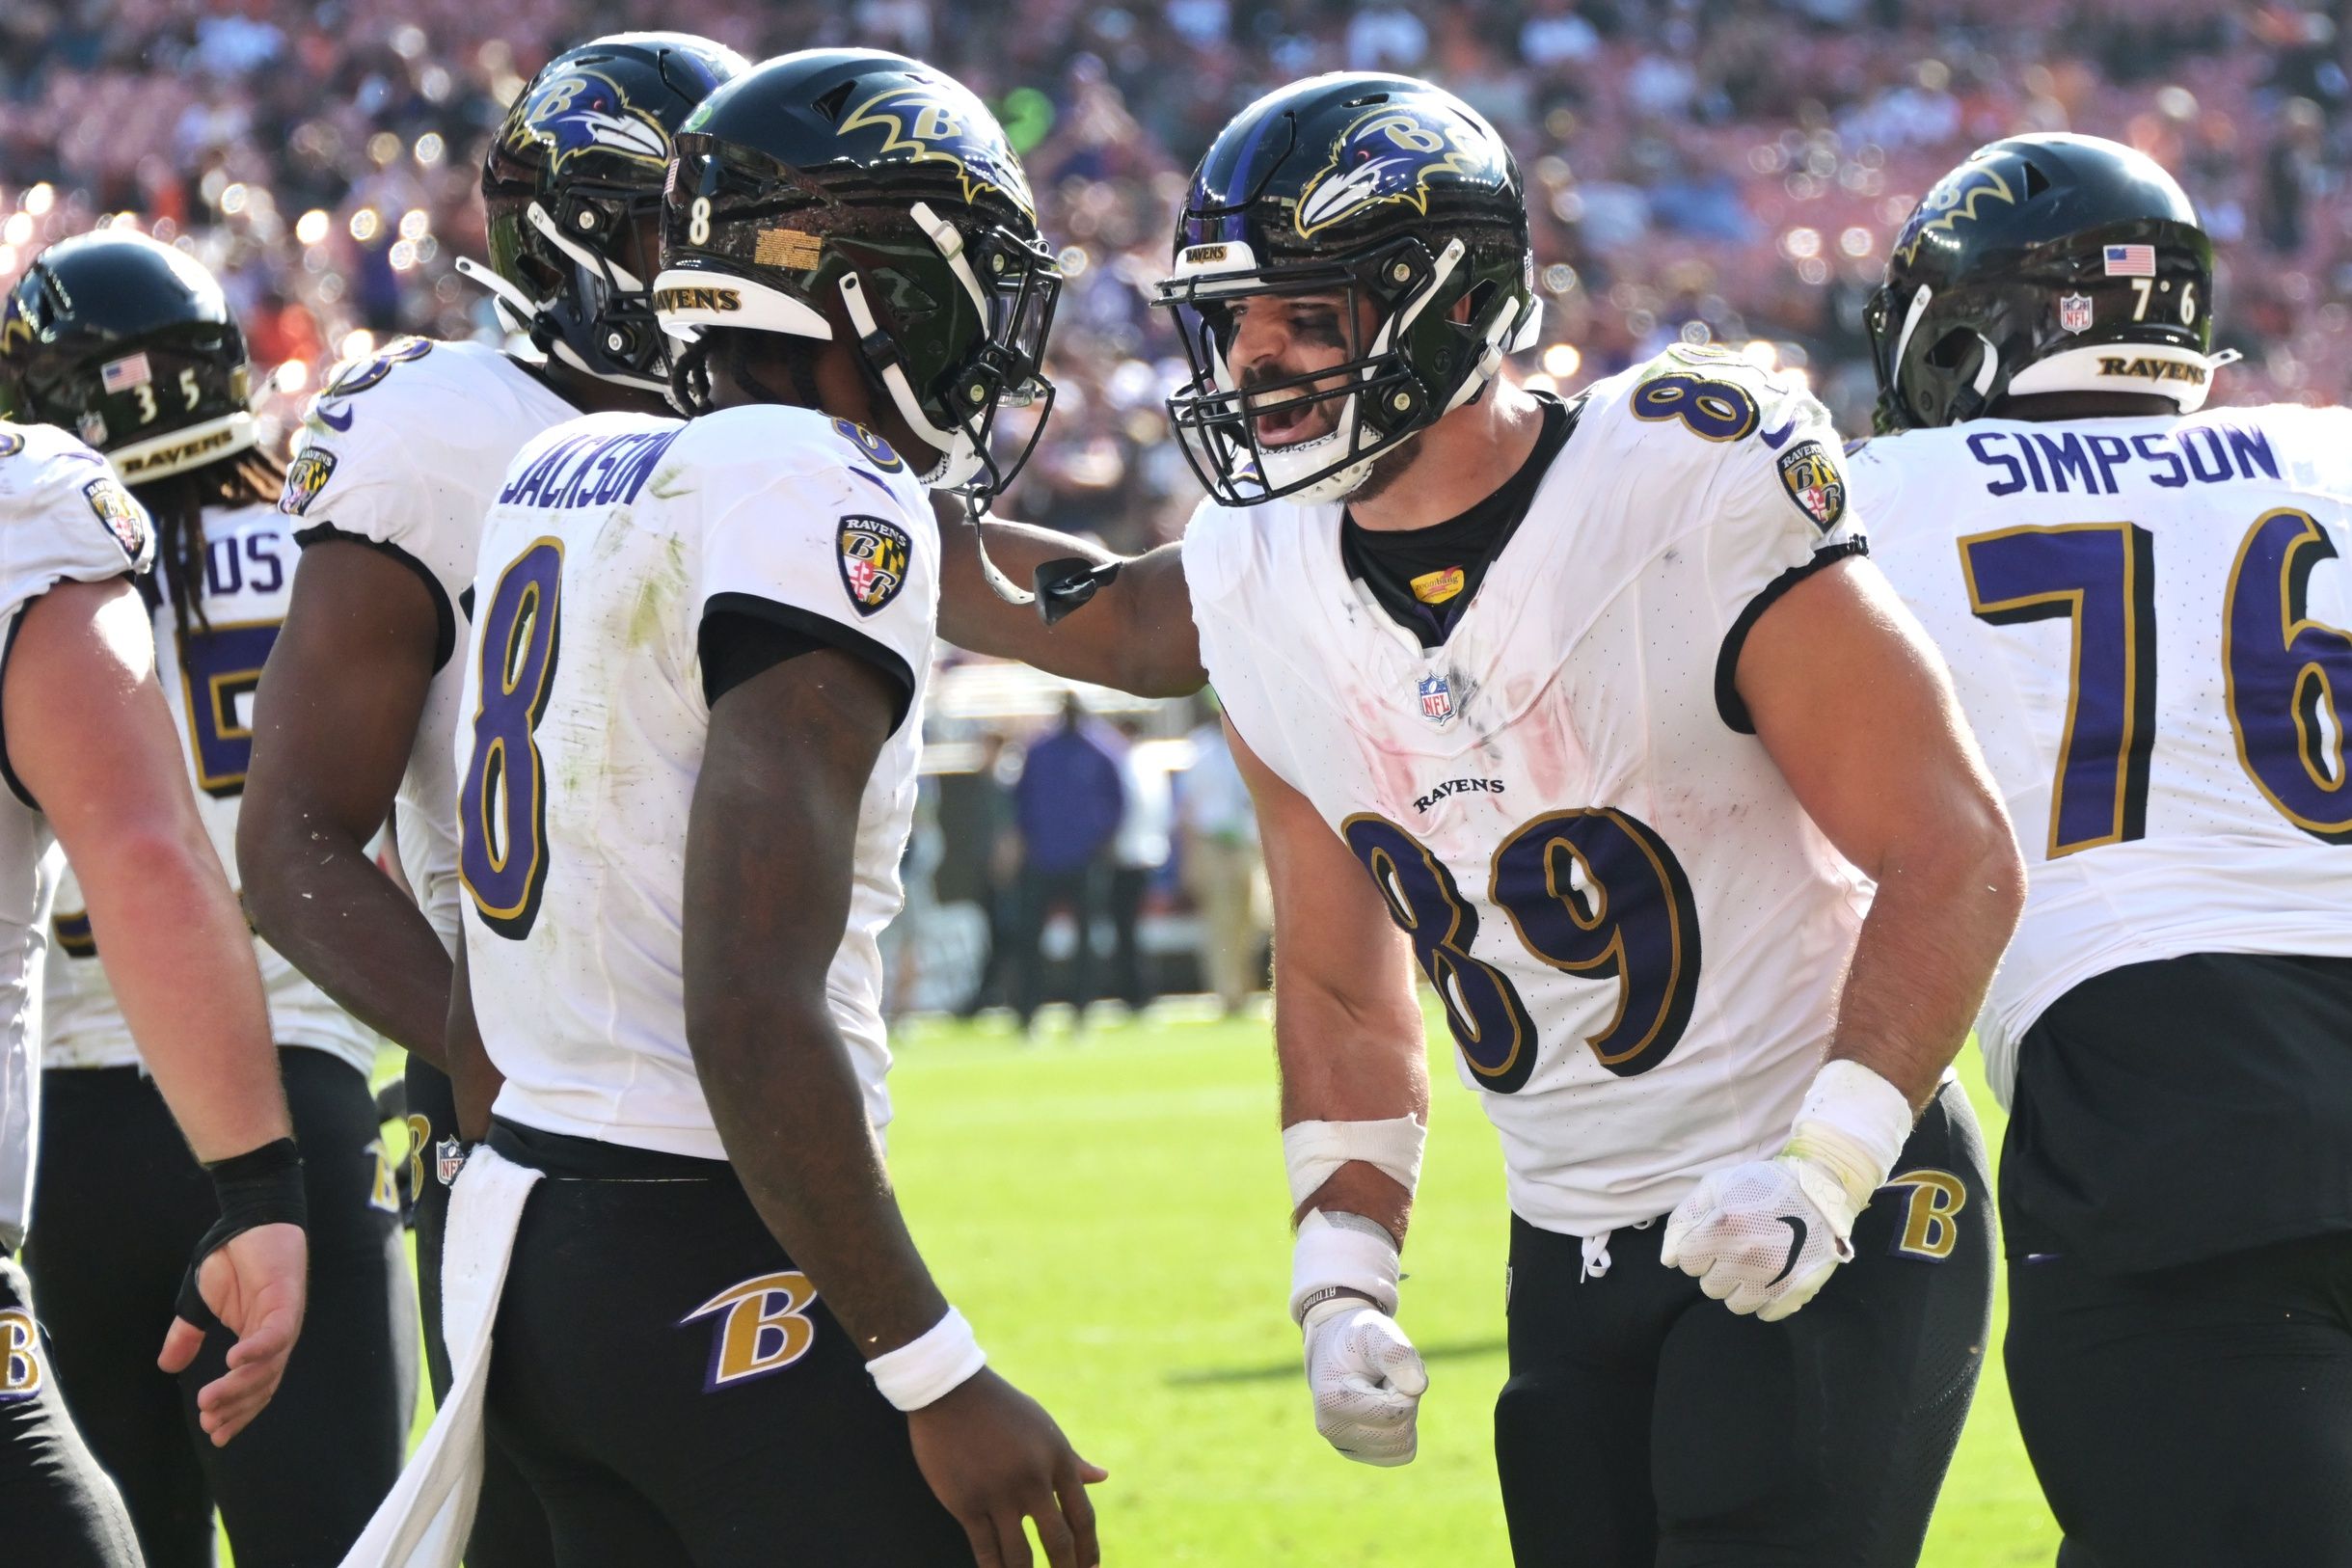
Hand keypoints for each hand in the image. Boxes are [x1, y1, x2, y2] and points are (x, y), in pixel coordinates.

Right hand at [157, 1221, 306, 1444]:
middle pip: (263, 1384)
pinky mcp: (286, 1299)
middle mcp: (275, 1337)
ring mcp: (283, 1319)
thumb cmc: (231, 1259)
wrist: (249, 1219)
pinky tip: (233, 1361)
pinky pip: (277, 1333)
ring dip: (239, 1386)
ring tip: (209, 1401)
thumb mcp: (200, 1304)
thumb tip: (167, 1366)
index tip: (213, 1435)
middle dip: (237, 1408)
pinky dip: (257, 1350)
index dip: (237, 1412)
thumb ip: (187, 1336)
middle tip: (210, 1425)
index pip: (253, 1387)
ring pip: (268, 1366)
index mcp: (258, 1342)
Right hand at [908, 1368, 1106, 1567]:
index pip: (1082, 1517)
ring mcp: (998, 1494)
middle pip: (1058, 1541)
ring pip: (1020, 1555)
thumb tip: (1102, 1477)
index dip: (1089, 1549)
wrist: (950, 1392)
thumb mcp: (1043, 1428)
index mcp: (1057, 1460)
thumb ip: (1071, 1459)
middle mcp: (1033, 1480)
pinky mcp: (966, 1503)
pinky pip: (985, 1550)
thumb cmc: (1001, 1409)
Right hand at [1302, 1298, 1426, 1465]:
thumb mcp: (1375, 1332)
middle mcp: (1333, 1430)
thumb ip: (1397, 1353)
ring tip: (1381, 1392)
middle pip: (1401, 1431)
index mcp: (1332, 1401)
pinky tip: (1383, 1409)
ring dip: (1404, 1414)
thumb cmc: (1357, 1338)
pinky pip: (1401, 1453)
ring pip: (1403, 1445)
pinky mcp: (1359, 1453)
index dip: (1402, 1386)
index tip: (1383, 1367)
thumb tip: (1418, 1387)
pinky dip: (1402, 1430)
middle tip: (1384, 1378)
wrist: (1336, 1347)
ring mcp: (1344, 1446)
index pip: (1394, 1412)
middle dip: (1404, 1399)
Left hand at [1660, 1156, 1856, 1321]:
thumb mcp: (1715, 1186)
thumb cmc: (1761, 1184)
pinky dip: (1766, 1299)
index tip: (1715, 1239)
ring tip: (1755, 1264)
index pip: (1688, 1262)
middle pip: (1710, 1287)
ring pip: (1735, 1304)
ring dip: (1740, 1287)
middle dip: (1718, 1269)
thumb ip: (1684, 1220)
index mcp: (1724, 1228)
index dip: (1698, 1249)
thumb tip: (1668, 1261)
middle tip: (1738, 1249)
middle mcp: (1746, 1257)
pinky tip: (1773, 1276)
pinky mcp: (1796, 1292)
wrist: (1820, 1190)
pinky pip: (1765, 1313)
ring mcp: (1773, 1278)